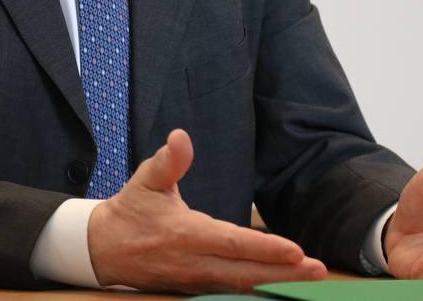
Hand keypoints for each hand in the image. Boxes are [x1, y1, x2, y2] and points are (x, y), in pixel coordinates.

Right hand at [87, 129, 326, 292]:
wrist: (103, 250)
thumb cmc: (130, 211)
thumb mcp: (146, 180)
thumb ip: (169, 161)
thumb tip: (181, 136)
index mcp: (186, 234)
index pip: (233, 244)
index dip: (265, 249)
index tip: (296, 250)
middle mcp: (195, 263)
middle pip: (247, 274)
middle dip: (285, 274)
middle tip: (319, 271)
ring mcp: (197, 280)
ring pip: (243, 287)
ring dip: (278, 284)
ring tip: (311, 280)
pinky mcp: (197, 288)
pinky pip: (233, 292)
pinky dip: (259, 290)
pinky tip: (282, 286)